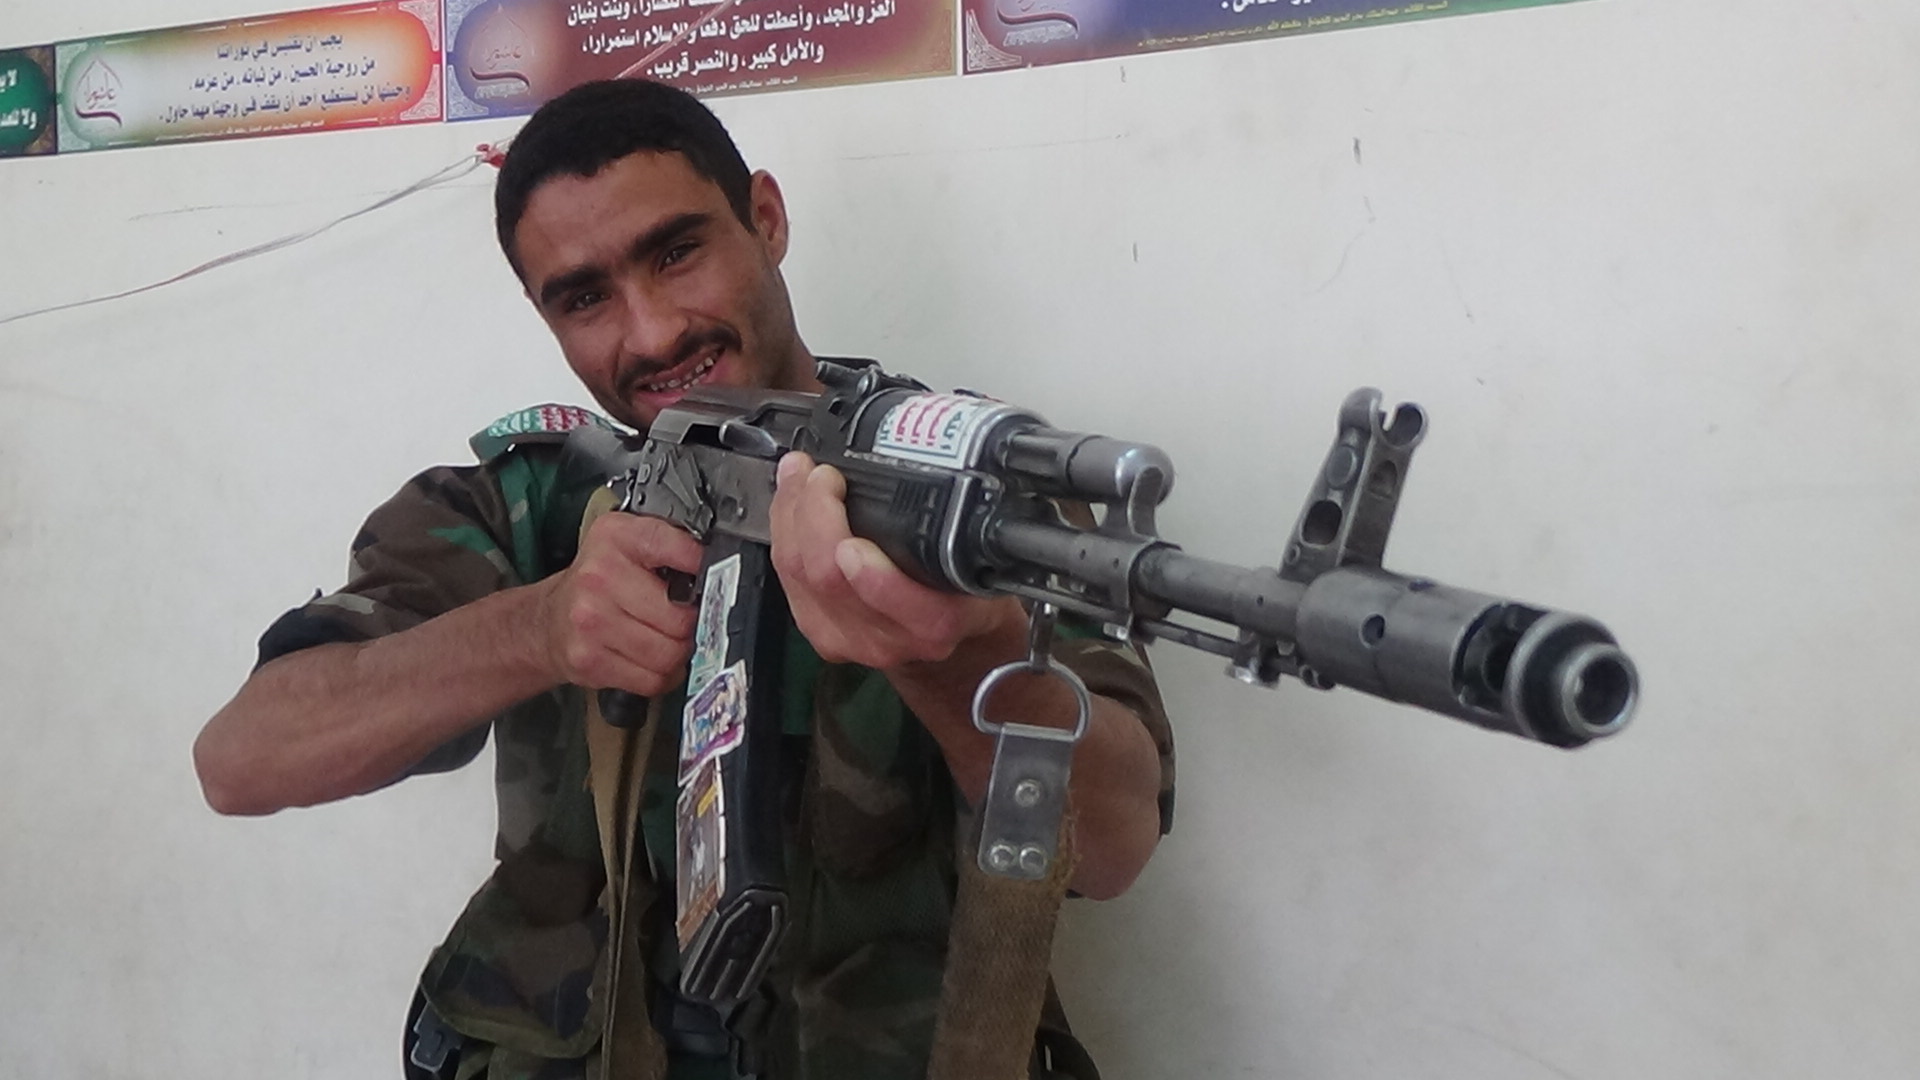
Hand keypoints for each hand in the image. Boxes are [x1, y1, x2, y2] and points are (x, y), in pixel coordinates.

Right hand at [536, 513, 702, 695]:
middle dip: (691, 625)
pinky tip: (648, 659)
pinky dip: (660, 676)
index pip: (681, 550)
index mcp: (616, 537)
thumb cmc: (596, 584)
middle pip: (681, 617)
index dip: (704, 569)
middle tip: (682, 620)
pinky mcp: (590, 660)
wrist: (547, 621)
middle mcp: (599, 576)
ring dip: (676, 654)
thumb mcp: (628, 545)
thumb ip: (672, 545)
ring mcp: (591, 621)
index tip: (708, 580)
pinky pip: (651, 680)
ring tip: (665, 640)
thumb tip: (719, 566)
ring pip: (669, 653)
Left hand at [769, 453, 1021, 669]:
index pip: (901, 604)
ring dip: (791, 515)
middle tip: (821, 474)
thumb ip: (966, 516)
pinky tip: (789, 504)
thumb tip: (957, 434)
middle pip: (830, 579)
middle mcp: (891, 637)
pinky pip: (785, 579)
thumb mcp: (983, 558)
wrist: (950, 632)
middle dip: (814, 515)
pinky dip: (783, 532)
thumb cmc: (965, 591)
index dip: (873, 573)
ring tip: (800, 474)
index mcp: (938, 621)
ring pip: (798, 574)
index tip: (855, 533)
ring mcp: (849, 639)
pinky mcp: (819, 631)